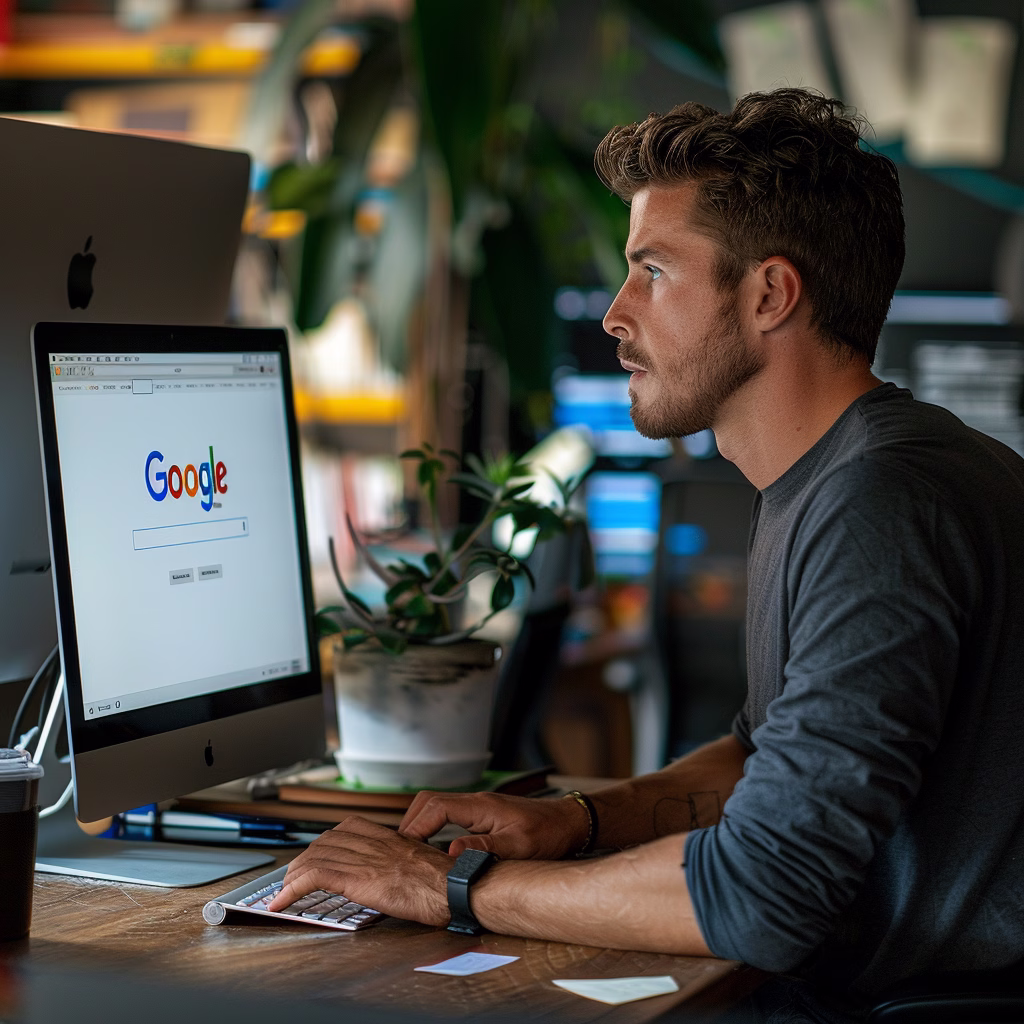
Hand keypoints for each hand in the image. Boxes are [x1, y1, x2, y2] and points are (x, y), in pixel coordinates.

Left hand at [266, 815, 451, 924]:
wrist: (457, 887)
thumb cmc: (450, 882)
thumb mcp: (425, 863)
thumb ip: (406, 863)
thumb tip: (399, 875)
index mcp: (391, 838)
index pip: (348, 828)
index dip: (327, 842)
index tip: (317, 854)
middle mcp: (375, 843)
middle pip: (326, 841)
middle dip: (305, 858)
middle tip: (294, 876)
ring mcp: (366, 859)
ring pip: (315, 856)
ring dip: (293, 875)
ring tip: (283, 892)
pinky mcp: (359, 878)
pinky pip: (315, 876)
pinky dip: (291, 889)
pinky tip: (281, 902)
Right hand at [399, 791, 588, 859]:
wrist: (570, 823)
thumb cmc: (549, 833)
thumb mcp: (518, 845)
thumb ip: (484, 848)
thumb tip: (451, 853)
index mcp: (481, 806)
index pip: (435, 807)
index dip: (416, 826)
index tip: (405, 849)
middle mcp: (476, 802)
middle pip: (430, 802)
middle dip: (411, 823)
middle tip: (402, 851)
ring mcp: (479, 807)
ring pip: (437, 806)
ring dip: (421, 824)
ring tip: (412, 851)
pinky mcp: (483, 815)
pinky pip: (449, 814)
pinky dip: (434, 826)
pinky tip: (434, 847)